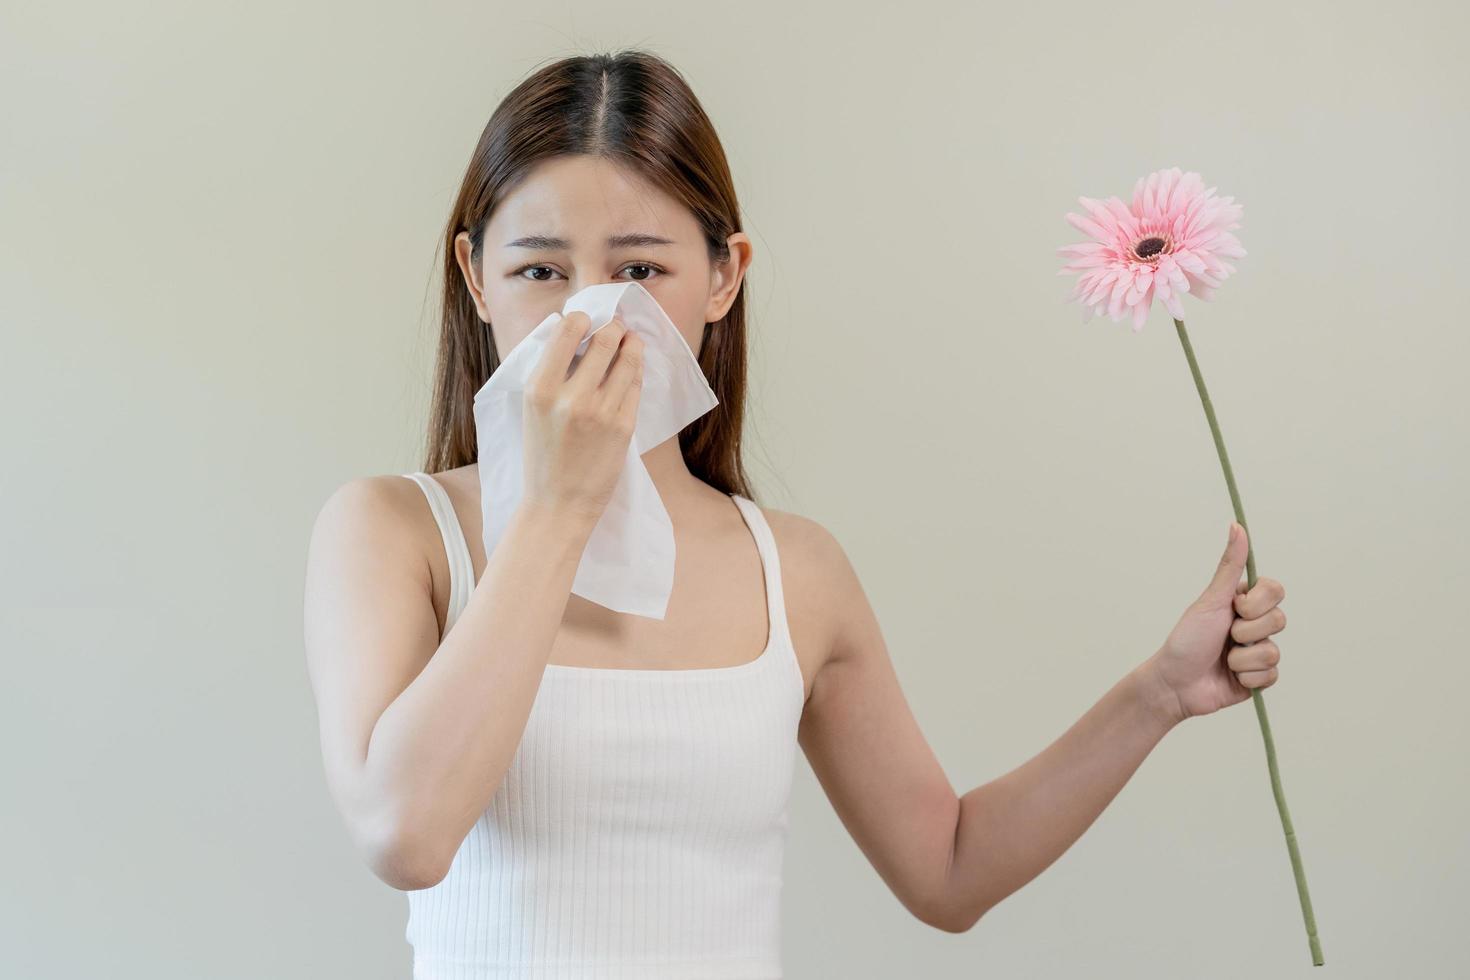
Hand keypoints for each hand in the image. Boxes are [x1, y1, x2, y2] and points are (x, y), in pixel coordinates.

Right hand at [520, 311, 643, 524]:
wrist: (557, 504)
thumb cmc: (542, 454)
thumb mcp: (532, 408)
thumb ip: (549, 370)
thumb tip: (570, 330)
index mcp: (540, 388)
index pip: (568, 330)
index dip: (582, 317)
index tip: (588, 319)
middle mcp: (571, 397)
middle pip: (604, 339)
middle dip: (613, 326)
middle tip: (615, 326)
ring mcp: (601, 412)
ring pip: (627, 358)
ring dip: (631, 343)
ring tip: (630, 339)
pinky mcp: (624, 426)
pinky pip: (636, 384)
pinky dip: (636, 370)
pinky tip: (632, 366)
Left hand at [1146, 522, 1287, 723]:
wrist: (1175, 683)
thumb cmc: (1187, 639)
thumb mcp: (1210, 600)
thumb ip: (1230, 566)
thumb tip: (1237, 524)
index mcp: (1244, 602)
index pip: (1276, 591)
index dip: (1258, 603)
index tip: (1235, 608)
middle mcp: (1254, 625)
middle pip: (1279, 620)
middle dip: (1245, 631)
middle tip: (1224, 636)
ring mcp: (1258, 651)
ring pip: (1273, 651)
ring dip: (1241, 658)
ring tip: (1223, 659)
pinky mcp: (1260, 677)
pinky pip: (1271, 675)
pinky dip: (1247, 677)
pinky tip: (1230, 676)